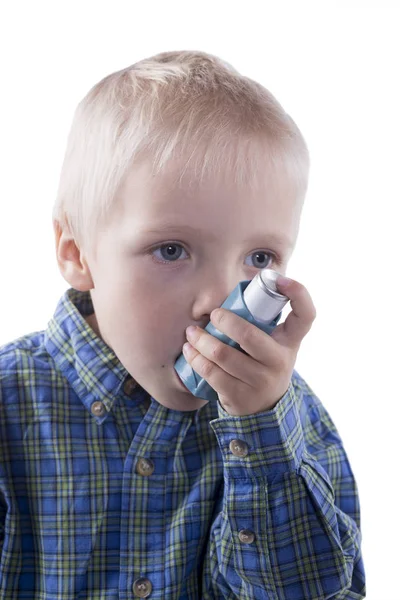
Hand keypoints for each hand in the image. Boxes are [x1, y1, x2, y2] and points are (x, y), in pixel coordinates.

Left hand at [182, 277, 316, 415]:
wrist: (263, 407)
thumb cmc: (263, 362)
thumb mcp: (273, 343)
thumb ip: (262, 321)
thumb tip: (238, 290)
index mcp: (290, 341)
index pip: (305, 315)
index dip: (298, 293)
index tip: (280, 280)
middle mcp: (280, 361)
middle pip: (249, 335)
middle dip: (224, 320)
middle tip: (213, 315)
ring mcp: (261, 381)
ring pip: (223, 355)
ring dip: (201, 340)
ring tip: (192, 332)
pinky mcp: (240, 396)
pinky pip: (211, 373)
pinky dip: (195, 359)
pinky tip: (189, 351)